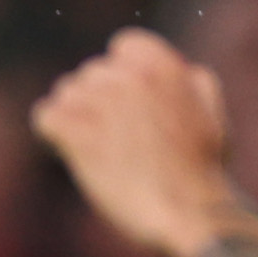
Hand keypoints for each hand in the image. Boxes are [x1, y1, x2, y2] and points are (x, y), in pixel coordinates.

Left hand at [32, 31, 242, 256]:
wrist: (186, 210)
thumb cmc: (200, 170)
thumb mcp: (212, 116)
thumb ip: (193, 84)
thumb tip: (184, 69)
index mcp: (161, 64)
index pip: (122, 46)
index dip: (123, 74)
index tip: (127, 103)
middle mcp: (128, 75)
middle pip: (92, 73)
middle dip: (98, 101)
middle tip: (115, 138)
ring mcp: (99, 101)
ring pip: (66, 93)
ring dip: (75, 117)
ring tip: (97, 149)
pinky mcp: (75, 129)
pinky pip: (45, 116)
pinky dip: (53, 134)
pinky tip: (72, 151)